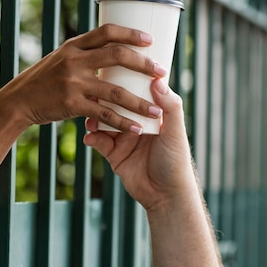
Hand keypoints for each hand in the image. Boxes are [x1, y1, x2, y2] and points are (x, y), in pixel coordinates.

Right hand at [0, 24, 165, 132]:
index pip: (107, 31)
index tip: (150, 39)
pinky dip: (122, 122)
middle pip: (117, 55)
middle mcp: (74, 59)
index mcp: (74, 46)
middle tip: (162, 71)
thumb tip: (112, 51)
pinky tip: (136, 128)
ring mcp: (73, 82)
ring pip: (115, 90)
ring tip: (156, 110)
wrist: (17, 102)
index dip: (131, 33)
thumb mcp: (60, 60)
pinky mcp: (72, 104)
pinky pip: (104, 114)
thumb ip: (84, 56)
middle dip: (144, 63)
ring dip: (139, 101)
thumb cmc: (42, 82)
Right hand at [83, 78, 197, 211]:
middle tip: (93, 95)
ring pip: (104, 122)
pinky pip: (98, 142)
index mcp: (151, 115)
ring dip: (94, 119)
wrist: (166, 195)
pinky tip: (89, 137)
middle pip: (116, 105)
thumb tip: (158, 80)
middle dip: (103, 100)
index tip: (111, 72)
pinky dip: (92, 138)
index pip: (136, 93)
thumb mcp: (174, 131)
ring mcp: (124, 139)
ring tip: (90, 121)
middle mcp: (136, 124)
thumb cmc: (176, 160)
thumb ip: (170, 106)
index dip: (124, 82)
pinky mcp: (114, 155)